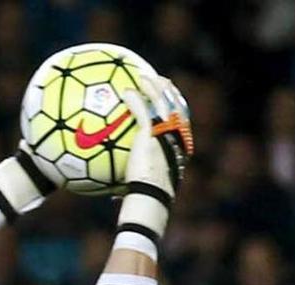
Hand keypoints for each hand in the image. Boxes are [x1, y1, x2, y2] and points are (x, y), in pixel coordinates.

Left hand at [121, 75, 193, 197]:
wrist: (150, 195)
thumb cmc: (146, 197)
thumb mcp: (141, 188)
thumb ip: (130, 184)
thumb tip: (112, 197)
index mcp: (179, 147)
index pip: (182, 120)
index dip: (176, 106)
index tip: (167, 98)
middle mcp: (177, 137)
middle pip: (178, 105)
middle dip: (168, 90)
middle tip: (157, 80)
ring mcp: (166, 133)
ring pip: (163, 101)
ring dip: (154, 87)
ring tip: (143, 78)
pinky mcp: (152, 132)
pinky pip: (143, 110)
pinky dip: (135, 99)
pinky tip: (126, 92)